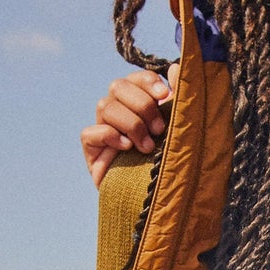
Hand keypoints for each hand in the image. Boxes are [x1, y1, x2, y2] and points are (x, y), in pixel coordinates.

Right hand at [81, 63, 179, 186]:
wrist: (161, 202)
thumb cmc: (172, 163)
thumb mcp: (179, 129)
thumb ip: (179, 98)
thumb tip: (176, 67)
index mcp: (139, 103)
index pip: (135, 78)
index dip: (147, 81)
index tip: (165, 96)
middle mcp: (119, 113)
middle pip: (117, 86)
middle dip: (141, 105)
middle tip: (159, 129)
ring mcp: (104, 131)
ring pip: (104, 106)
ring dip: (130, 124)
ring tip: (147, 147)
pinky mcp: (92, 152)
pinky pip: (89, 133)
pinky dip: (108, 136)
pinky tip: (126, 148)